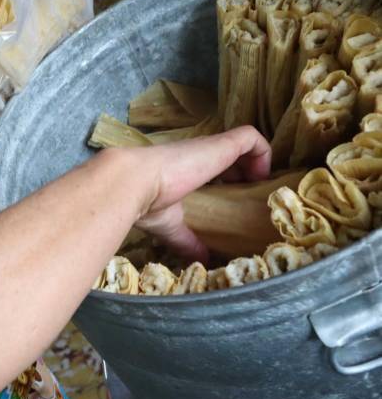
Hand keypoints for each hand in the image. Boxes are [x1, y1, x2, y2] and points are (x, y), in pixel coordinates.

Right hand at [129, 126, 270, 261]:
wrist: (134, 182)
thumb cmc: (147, 201)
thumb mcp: (170, 225)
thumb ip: (187, 240)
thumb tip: (200, 261)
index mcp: (185, 169)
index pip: (211, 167)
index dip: (227, 178)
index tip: (233, 197)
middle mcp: (200, 154)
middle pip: (230, 154)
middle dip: (245, 172)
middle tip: (249, 195)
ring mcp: (211, 148)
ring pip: (244, 143)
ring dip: (257, 162)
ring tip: (258, 186)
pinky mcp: (222, 145)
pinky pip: (251, 137)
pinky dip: (263, 153)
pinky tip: (260, 177)